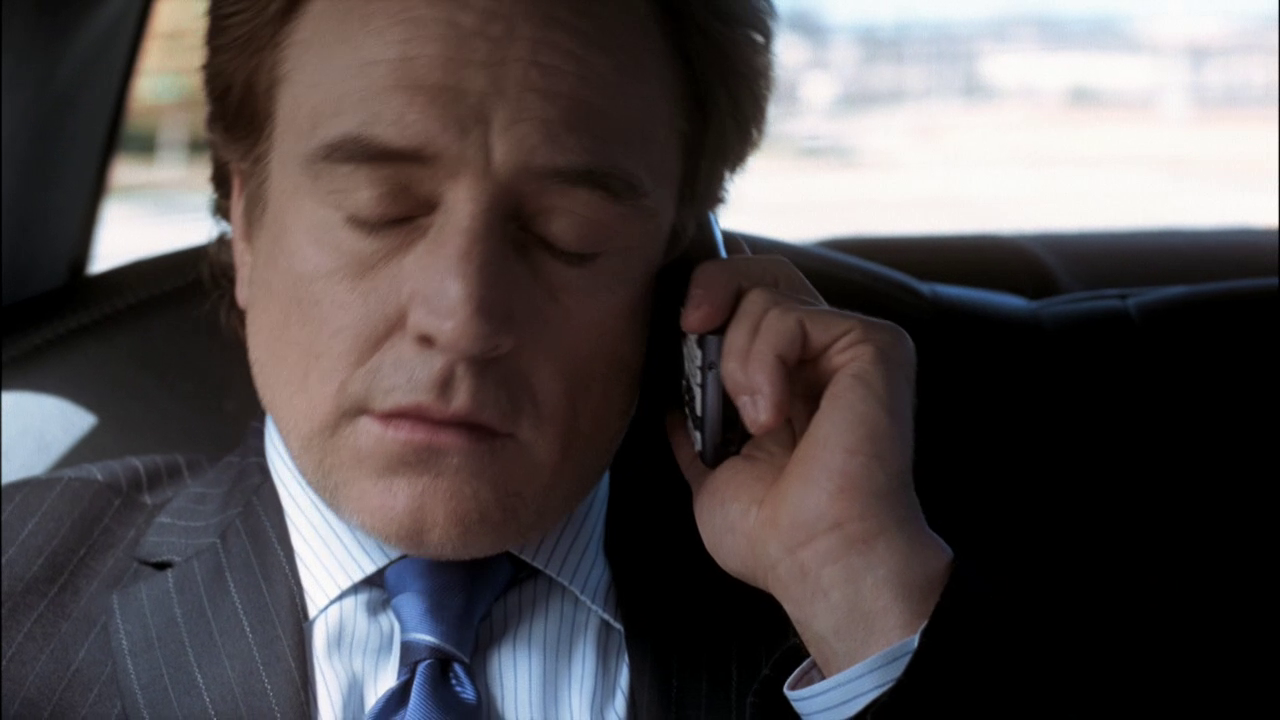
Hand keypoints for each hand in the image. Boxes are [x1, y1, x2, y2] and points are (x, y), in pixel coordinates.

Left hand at [668, 247, 952, 675]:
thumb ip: (697, 427)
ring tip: (755, 423)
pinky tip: (772, 418)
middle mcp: (825, 355)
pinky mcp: (872, 345)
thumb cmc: (776, 536)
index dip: (711, 296)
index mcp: (793, 379)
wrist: (819, 560)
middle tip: (689, 329)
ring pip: (765, 295)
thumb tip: (672, 402)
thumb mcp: (711, 473)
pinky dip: (760, 365)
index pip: (751, 300)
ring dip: (735, 361)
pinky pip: (788, 316)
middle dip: (712, 288)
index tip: (680, 330)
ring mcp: (851, 346)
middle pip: (764, 270)